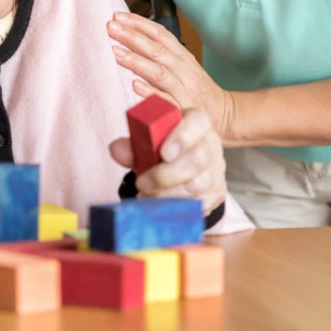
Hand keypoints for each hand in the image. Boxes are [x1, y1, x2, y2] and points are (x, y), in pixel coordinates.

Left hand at [108, 12, 233, 137]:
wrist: (224, 114)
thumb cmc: (195, 88)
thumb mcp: (183, 65)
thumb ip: (162, 53)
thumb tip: (131, 36)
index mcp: (182, 56)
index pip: (160, 34)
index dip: (139, 23)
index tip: (118, 16)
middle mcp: (183, 69)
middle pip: (156, 49)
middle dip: (132, 37)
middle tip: (111, 28)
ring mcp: (184, 90)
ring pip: (159, 72)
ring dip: (137, 61)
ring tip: (116, 53)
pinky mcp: (183, 110)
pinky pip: (166, 101)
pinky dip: (150, 92)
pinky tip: (134, 85)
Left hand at [109, 108, 225, 213]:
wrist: (186, 164)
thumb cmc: (164, 146)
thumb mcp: (150, 140)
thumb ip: (134, 143)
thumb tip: (116, 149)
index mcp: (195, 123)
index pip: (197, 123)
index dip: (182, 137)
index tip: (163, 153)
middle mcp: (210, 145)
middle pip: (198, 159)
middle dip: (167, 174)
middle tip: (142, 184)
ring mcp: (215, 171)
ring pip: (197, 185)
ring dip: (167, 194)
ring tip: (145, 196)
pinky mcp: (214, 194)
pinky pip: (198, 204)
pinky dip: (175, 207)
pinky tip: (158, 207)